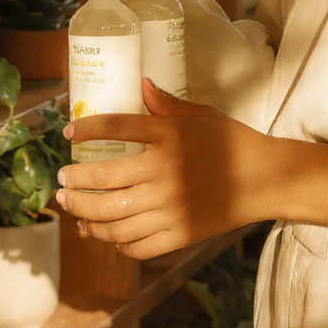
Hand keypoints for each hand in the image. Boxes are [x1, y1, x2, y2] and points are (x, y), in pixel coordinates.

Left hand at [53, 80, 327, 257]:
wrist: (265, 179)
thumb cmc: (231, 142)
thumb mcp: (200, 114)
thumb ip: (167, 104)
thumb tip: (142, 84)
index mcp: (167, 136)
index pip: (114, 127)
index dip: (86, 129)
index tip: (69, 133)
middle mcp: (163, 172)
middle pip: (103, 179)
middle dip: (74, 182)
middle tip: (61, 182)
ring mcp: (170, 207)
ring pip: (113, 217)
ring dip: (85, 216)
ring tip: (73, 211)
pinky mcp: (180, 234)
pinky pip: (137, 243)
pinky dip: (115, 241)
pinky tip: (105, 234)